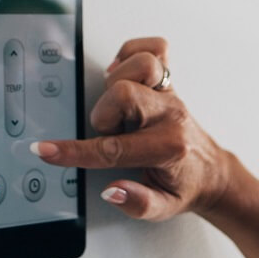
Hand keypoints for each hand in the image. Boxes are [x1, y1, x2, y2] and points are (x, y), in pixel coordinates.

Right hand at [32, 37, 236, 220]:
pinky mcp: (169, 82)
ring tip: (115, 105)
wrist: (210, 172)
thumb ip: (137, 203)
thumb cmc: (183, 186)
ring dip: (117, 81)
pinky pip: (155, 49)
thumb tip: (112, 190)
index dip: (74, 151)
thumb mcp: (163, 208)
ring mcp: (170, 94)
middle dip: (103, 114)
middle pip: (124, 94)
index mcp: (167, 148)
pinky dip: (133, 54)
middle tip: (107, 131)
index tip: (48, 151)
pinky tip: (123, 74)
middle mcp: (170, 115)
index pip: (112, 149)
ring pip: (141, 64)